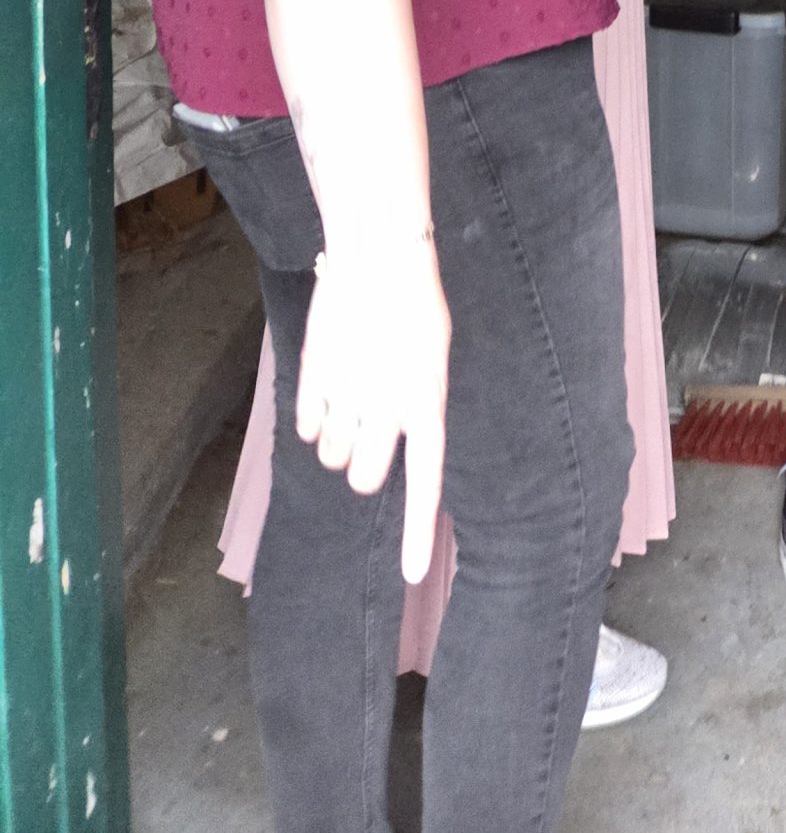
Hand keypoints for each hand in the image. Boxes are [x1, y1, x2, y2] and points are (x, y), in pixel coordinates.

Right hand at [296, 238, 449, 582]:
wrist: (378, 254)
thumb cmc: (414, 301)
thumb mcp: (432, 355)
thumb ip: (415, 404)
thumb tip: (399, 439)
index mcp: (426, 402)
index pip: (424, 481)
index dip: (417, 532)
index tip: (411, 578)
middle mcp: (387, 408)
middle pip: (361, 477)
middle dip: (361, 460)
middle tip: (367, 425)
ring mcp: (347, 398)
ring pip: (330, 457)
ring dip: (336, 437)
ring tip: (351, 393)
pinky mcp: (314, 384)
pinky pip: (307, 428)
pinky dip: (314, 414)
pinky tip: (330, 380)